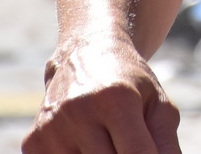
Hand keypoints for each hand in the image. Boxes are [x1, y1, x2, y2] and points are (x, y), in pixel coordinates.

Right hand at [24, 40, 181, 153]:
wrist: (85, 55)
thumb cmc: (131, 85)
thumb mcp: (158, 105)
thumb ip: (166, 145)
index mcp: (116, 98)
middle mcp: (79, 111)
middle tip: (124, 141)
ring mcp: (52, 128)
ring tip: (106, 139)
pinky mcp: (33, 142)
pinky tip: (84, 142)